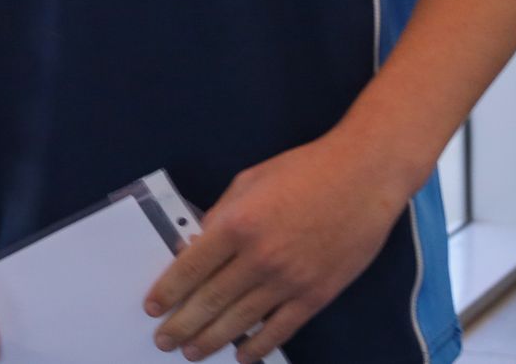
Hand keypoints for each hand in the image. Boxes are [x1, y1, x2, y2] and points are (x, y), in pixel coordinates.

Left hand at [146, 134, 409, 361]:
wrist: (363, 177)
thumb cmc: (304, 171)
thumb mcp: (248, 181)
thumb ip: (221, 216)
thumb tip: (199, 246)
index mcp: (237, 224)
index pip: (191, 267)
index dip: (168, 291)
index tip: (152, 307)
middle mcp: (259, 258)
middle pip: (211, 300)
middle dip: (183, 324)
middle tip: (163, 340)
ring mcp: (289, 281)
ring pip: (241, 321)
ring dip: (212, 340)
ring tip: (192, 352)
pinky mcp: (317, 295)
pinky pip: (281, 329)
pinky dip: (259, 346)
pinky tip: (242, 356)